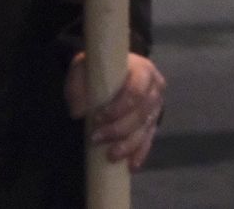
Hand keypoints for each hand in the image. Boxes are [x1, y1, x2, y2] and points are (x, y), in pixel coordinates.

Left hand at [65, 52, 164, 170]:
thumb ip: (78, 86)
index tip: (97, 118)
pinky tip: (130, 165)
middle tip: (96, 139)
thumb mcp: (83, 68)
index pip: (136, 91)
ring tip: (110, 155)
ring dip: (128, 145)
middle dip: (119, 129)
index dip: (118, 108)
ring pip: (145, 130)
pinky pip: (149, 141)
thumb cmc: (97, 69)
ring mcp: (155, 108)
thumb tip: (79, 112)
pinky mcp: (152, 124)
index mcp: (143, 70)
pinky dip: (140, 153)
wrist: (108, 72)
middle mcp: (155, 89)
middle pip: (141, 113)